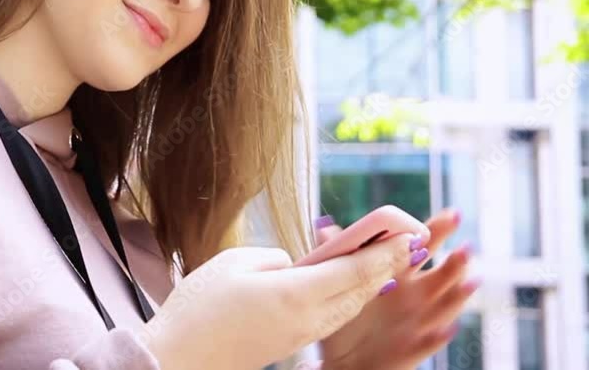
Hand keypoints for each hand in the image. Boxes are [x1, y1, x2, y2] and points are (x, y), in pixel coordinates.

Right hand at [137, 234, 418, 369]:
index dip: (385, 250)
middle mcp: (307, 318)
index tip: (409, 234)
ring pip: (348, 307)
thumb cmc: (199, 309)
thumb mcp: (234, 264)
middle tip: (411, 245)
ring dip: (370, 284)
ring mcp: (299, 335)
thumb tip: (293, 265)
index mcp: (296, 294)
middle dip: (388, 266)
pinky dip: (349, 299)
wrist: (179, 359)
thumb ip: (274, 258)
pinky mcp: (288, 344)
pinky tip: (349, 291)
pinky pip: (331, 318)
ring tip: (388, 265)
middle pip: (359, 290)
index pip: (354, 269)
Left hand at [316, 208, 480, 369]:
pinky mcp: (413, 348)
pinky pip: (428, 342)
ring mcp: (418, 321)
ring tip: (470, 281)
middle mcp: (415, 296)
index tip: (453, 214)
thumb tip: (326, 228)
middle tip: (466, 247)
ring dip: (457, 295)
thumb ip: (341, 254)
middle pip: (441, 275)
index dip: (438, 231)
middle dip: (456, 261)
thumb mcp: (342, 284)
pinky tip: (448, 328)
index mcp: (400, 274)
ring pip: (443, 307)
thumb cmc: (349, 317)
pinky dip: (438, 336)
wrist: (344, 360)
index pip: (423, 248)